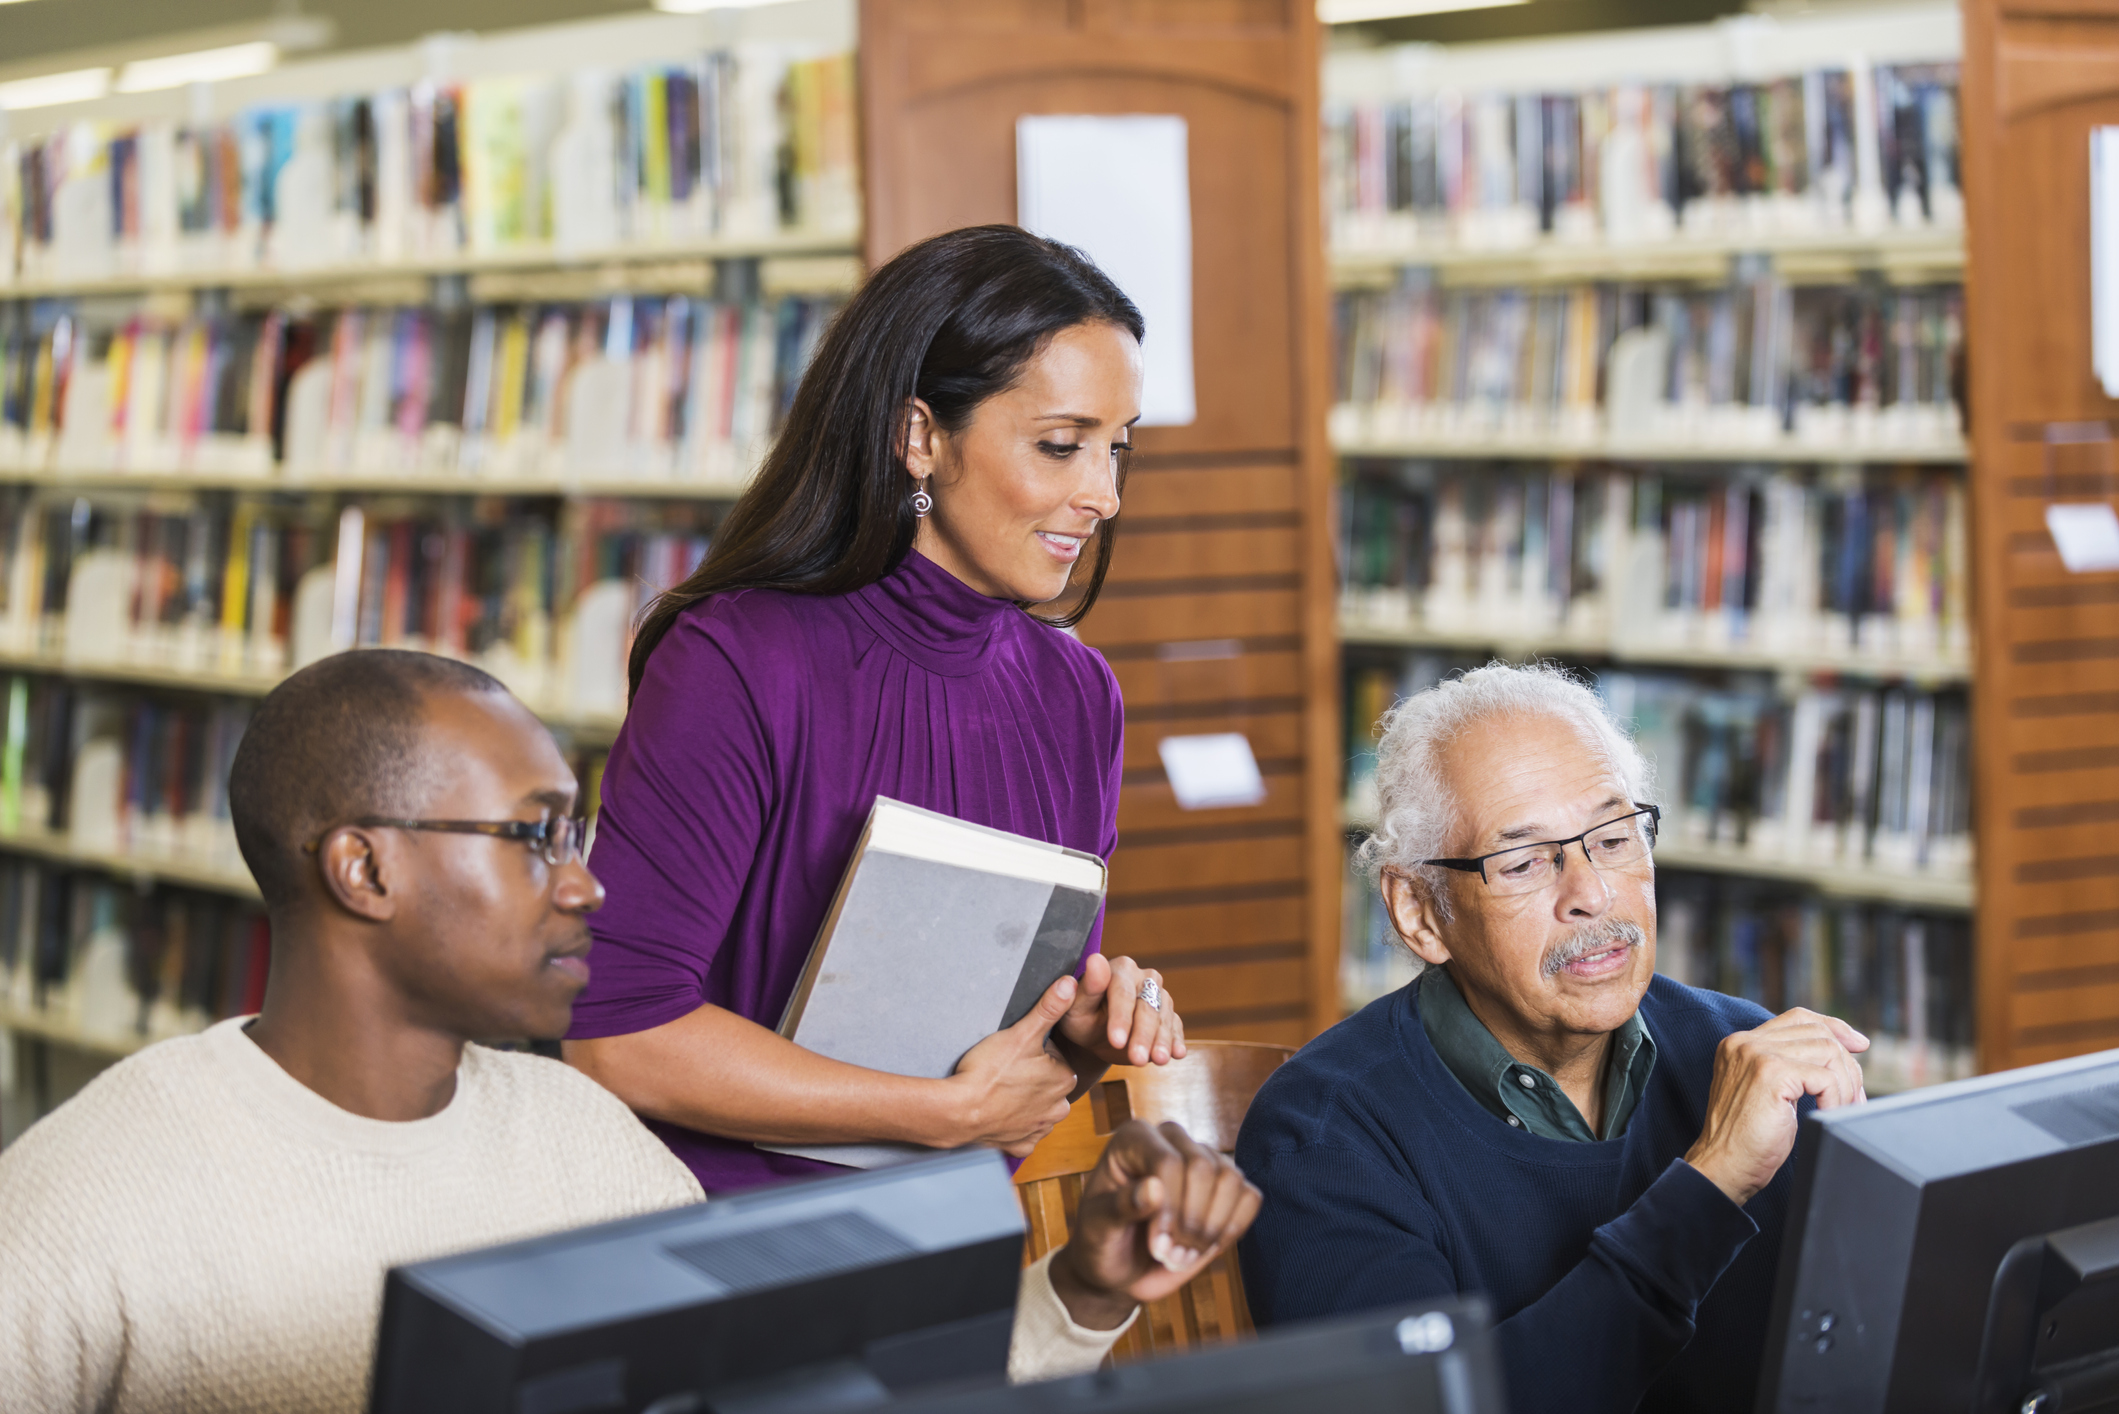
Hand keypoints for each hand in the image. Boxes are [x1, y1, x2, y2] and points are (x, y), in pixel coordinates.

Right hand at [947, 974, 1079, 1155]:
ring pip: (1037, 1108)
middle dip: (1031, 1077)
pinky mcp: (1021, 1146)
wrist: (959, 1112)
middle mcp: (1058, 1108)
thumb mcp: (1021, 1033)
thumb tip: (1072, 983)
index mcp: (1065, 1079)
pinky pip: (1022, 1132)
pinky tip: (997, 1112)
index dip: (1033, 1051)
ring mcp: (1039, 1130)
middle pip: (1047, 1083)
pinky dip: (1011, 1123)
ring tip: (999, 1089)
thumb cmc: (990, 1071)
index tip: (1014, 1052)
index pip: (1054, 1057)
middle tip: (1004, 1070)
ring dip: (1024, 1100)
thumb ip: (1049, 1008)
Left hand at [1047, 1120, 1262, 1328]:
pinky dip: (1232, 1229)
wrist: (1120, 1264)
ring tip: (1184, 1253)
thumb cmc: (1101, 1241)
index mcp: (1134, 1138)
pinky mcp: (1226, 1185)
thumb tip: (1154, 1188)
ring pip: (1231, 1179)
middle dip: (1191, 1222)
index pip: (1168, 1162)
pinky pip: (1250, 1197)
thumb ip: (1119, 1207)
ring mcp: (1203, 1158)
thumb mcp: (1097, 1228)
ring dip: (1211, 1229)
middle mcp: (1171, 1138)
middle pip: (1203, 1168)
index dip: (1170, 1210)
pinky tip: (1206, 1246)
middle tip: (1170, 1254)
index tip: (1157, 1246)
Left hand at [1056, 954, 1187, 1067]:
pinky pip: (1175, 1026)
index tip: (1116, 1040)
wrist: (1095, 1033)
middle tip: (1137, 1059)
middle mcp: (1145, 977)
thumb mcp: (1075, 1007)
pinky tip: (1177, 1053)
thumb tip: (1096, 960)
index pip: (1123, 993)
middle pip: (1147, 1007)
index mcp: (1121, 968)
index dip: (1121, 1018)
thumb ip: (1087, 986)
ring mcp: (1160, 995)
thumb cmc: (1081, 1016)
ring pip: (1164, 1018)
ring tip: (1158, 1060)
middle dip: (1143, 1035)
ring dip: (1162, 1041)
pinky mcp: (1169, 1013)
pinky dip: (1176, 1040)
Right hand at [1684, 1008, 1868, 1207]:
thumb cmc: (1746, 1140)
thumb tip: (1837, 1056)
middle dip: (1847, 1065)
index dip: (1834, 1027)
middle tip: (1855, 1098)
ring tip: (1841, 1109)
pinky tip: (1826, 1114)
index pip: (1798, 1018)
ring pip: (1828, 1052)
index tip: (1859, 1045)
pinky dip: (1837, 1099)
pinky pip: (1827, 1078)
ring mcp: (1757, 1055)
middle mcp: (1746, 1043)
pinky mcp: (1772, 1074)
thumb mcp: (1765, 1092)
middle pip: (1819, 1033)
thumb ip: (1787, 1067)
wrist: (1722, 1167)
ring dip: (1845, 1085)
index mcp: (1741, 1044)